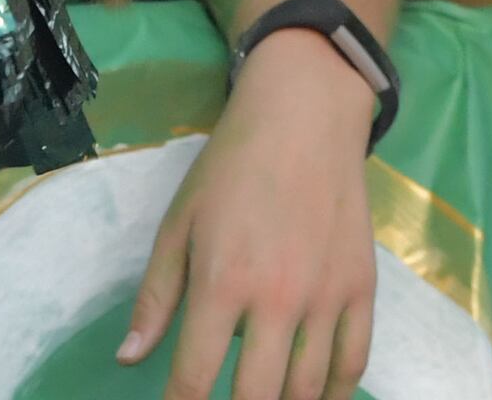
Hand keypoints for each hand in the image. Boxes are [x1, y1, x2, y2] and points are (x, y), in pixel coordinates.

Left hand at [119, 32, 381, 399]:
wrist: (303, 118)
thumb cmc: (230, 169)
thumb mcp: (178, 224)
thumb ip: (156, 297)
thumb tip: (130, 359)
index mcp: (221, 282)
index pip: (195, 376)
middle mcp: (276, 300)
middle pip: (257, 396)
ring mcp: (325, 298)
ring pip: (309, 389)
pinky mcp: (362, 289)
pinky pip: (354, 363)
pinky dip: (336, 392)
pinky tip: (315, 397)